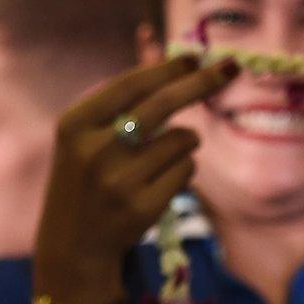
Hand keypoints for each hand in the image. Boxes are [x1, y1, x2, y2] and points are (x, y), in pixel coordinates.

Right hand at [32, 56, 236, 303]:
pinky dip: (184, 169)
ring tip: (160, 158)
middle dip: (203, 81)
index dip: (169, 68)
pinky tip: (159, 184)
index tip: (196, 57)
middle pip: (163, 103)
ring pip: (183, 139)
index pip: (132, 84)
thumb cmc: (88, 177)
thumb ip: (125, 101)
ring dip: (186, 141)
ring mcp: (118, 182)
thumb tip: (182, 61)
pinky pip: (188, 170)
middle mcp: (94, 151)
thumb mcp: (86, 136)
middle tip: (231, 67)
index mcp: (75, 125)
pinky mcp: (143, 208)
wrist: (72, 245)